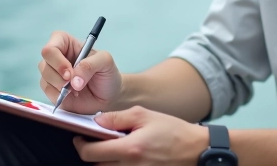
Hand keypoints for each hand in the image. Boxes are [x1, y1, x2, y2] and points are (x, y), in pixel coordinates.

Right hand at [39, 30, 122, 113]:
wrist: (109, 96)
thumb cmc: (107, 73)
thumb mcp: (105, 61)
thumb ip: (90, 64)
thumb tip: (74, 80)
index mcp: (66, 43)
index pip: (50, 47)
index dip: (57, 60)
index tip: (70, 72)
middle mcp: (56, 57)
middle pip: (43, 64)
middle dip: (59, 76)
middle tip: (74, 84)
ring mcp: (52, 73)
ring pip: (44, 78)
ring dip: (61, 87)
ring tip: (77, 89)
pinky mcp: (52, 89)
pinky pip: (47, 92)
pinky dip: (60, 96)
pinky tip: (73, 95)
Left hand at [73, 106, 209, 164]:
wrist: (196, 150)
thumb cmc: (172, 131)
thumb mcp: (144, 115)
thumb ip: (117, 118)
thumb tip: (96, 122)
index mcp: (130, 149)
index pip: (91, 154)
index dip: (80, 146)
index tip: (80, 139)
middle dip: (93, 154)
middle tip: (98, 142)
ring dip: (106, 162)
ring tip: (115, 150)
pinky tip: (126, 158)